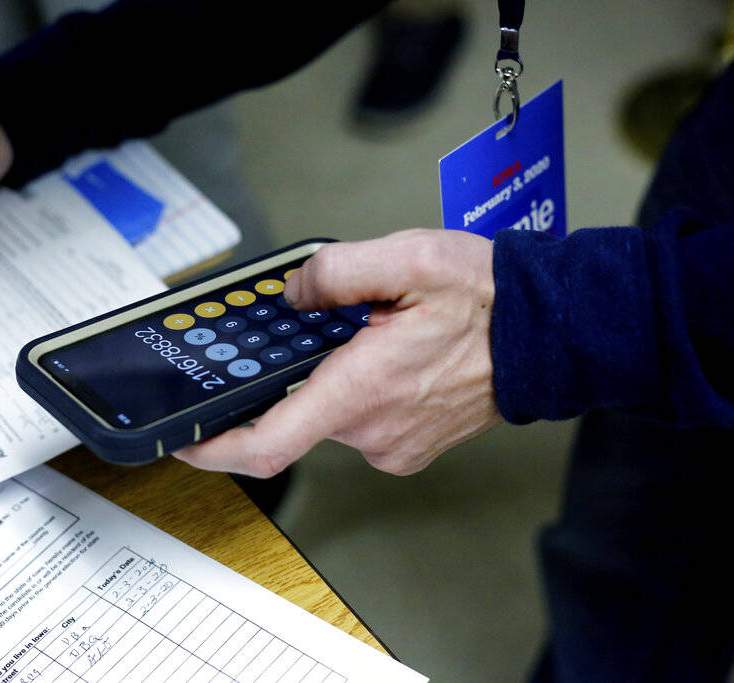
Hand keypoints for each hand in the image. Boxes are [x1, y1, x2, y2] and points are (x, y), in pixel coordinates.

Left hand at [174, 229, 501, 476]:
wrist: (550, 336)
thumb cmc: (489, 301)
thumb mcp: (407, 258)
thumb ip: (335, 271)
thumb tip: (293, 293)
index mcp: (362, 391)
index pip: (267, 443)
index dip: (214, 448)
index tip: (183, 441)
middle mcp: (373, 431)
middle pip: (297, 410)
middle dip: (297, 370)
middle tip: (322, 328)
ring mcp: (393, 445)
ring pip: (330, 413)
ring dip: (332, 376)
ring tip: (372, 334)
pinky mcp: (408, 446)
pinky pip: (360, 420)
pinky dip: (357, 389)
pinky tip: (387, 355)